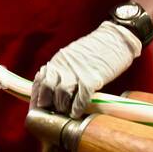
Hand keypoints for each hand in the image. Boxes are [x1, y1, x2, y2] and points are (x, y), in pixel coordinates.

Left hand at [29, 21, 143, 119]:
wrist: (116, 38)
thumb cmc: (97, 49)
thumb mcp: (73, 57)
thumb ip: (63, 70)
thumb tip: (56, 90)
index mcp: (58, 60)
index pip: (40, 81)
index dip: (36, 97)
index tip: (36, 109)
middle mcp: (64, 65)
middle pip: (47, 88)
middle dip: (47, 103)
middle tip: (51, 113)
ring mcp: (77, 72)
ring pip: (62, 94)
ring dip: (62, 107)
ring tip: (66, 113)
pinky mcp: (92, 78)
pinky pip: (81, 97)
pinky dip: (77, 108)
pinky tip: (76, 113)